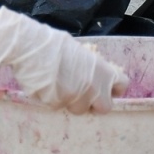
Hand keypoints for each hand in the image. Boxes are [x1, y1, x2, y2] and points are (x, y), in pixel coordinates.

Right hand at [0, 8, 128, 112]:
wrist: (31, 48)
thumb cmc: (53, 44)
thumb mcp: (79, 53)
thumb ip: (90, 69)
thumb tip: (89, 76)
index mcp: (103, 70)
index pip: (122, 85)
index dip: (114, 89)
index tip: (108, 90)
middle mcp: (94, 87)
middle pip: (105, 107)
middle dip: (95, 104)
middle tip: (83, 96)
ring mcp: (78, 98)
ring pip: (79, 109)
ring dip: (71, 102)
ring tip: (58, 85)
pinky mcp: (60, 105)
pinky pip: (59, 107)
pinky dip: (53, 100)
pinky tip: (45, 86)